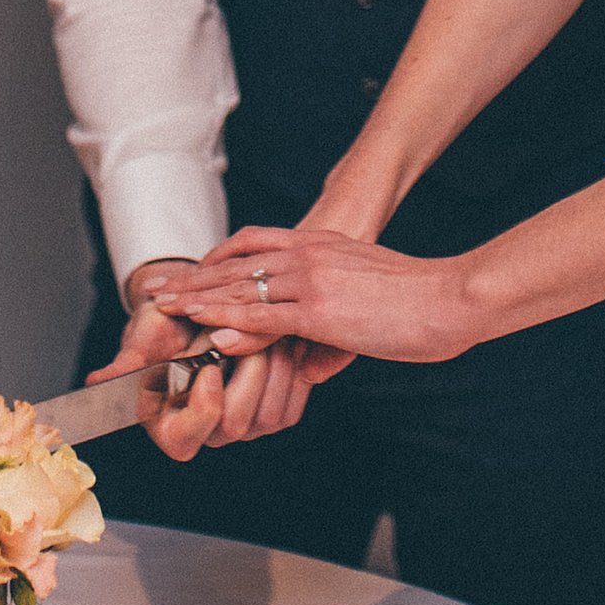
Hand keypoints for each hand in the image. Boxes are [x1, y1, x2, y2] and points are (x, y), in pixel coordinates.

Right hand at [85, 259, 336, 460]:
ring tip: (267, 330)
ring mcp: (243, 428)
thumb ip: (127, 362)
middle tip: (248, 335)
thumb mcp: (143, 337)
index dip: (203, 406)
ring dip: (273, 368)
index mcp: (170, 426)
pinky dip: (293, 370)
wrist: (198, 317)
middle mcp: (208, 435)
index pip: (188, 438)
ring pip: (270, 415)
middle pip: (236, 425)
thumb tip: (98, 381)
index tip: (209, 366)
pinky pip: (291, 403)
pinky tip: (285, 338)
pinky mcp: (273, 413)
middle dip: (247, 376)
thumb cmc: (164, 329)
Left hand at [168, 224, 479, 370]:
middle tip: (156, 292)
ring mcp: (312, 281)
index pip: (251, 244)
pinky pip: (267, 317)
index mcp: (317, 245)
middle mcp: (307, 255)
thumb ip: (331, 319)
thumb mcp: (365, 293)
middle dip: (193, 280)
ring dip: (200, 302)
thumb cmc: (416, 299)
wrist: (448, 297)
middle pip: (235, 265)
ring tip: (165, 311)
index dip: (214, 260)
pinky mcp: (321, 309)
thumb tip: (310, 360)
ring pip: (242, 289)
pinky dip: (234, 324)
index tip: (187, 274)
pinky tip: (210, 333)